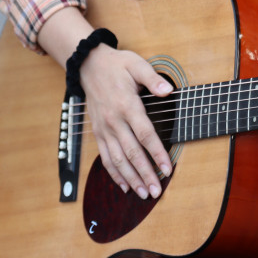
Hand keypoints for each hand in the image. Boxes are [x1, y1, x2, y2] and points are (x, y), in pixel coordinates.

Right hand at [80, 44, 173, 198]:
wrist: (89, 65)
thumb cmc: (116, 65)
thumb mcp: (136, 64)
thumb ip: (152, 78)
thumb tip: (168, 90)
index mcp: (127, 105)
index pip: (145, 134)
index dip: (157, 153)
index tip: (168, 168)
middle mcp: (114, 121)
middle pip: (132, 152)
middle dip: (145, 174)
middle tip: (157, 191)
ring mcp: (104, 129)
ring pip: (118, 159)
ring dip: (131, 178)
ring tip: (144, 193)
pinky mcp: (98, 132)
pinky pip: (105, 157)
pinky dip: (114, 173)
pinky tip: (124, 186)